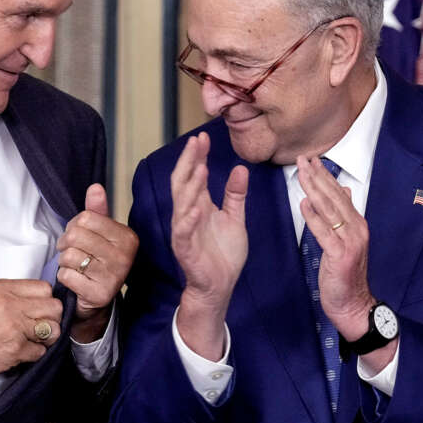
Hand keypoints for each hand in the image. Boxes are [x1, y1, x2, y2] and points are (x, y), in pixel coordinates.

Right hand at [0, 279, 63, 389]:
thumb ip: (10, 296)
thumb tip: (38, 302)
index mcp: (0, 288)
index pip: (44, 288)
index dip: (45, 301)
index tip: (38, 311)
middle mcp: (9, 304)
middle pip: (54, 307)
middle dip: (50, 320)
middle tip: (38, 328)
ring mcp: (13, 327)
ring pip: (53, 329)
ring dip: (46, 339)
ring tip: (31, 341)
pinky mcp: (14, 350)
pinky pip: (40, 352)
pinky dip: (33, 355)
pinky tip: (18, 354)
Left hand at [56, 184, 138, 341]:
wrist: (98, 297)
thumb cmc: (97, 259)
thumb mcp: (99, 232)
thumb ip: (96, 210)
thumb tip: (95, 187)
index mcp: (127, 237)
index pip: (86, 218)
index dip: (74, 225)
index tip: (78, 235)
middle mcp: (124, 256)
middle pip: (75, 236)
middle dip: (65, 243)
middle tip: (70, 251)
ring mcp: (113, 277)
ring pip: (69, 256)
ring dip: (64, 261)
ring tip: (73, 265)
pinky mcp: (99, 295)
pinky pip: (66, 275)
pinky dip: (64, 277)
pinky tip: (75, 280)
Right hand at [170, 132, 248, 359]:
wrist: (220, 286)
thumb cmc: (224, 254)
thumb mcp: (235, 219)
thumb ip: (235, 195)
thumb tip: (240, 168)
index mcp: (199, 205)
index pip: (195, 175)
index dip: (198, 156)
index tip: (203, 137)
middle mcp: (188, 214)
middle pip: (184, 182)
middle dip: (189, 162)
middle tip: (196, 142)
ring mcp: (184, 231)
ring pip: (182, 204)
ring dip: (190, 186)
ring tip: (199, 168)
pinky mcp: (185, 249)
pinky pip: (184, 232)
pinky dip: (189, 220)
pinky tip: (196, 208)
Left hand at [295, 155, 372, 334]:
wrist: (353, 304)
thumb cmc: (346, 274)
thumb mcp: (347, 241)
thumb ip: (345, 216)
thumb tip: (345, 190)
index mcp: (357, 224)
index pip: (339, 194)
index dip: (325, 176)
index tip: (312, 160)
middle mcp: (356, 230)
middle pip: (334, 197)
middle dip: (318, 176)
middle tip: (304, 158)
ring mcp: (350, 242)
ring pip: (329, 210)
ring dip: (314, 189)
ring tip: (302, 173)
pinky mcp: (340, 255)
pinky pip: (324, 232)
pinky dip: (314, 217)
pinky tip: (304, 203)